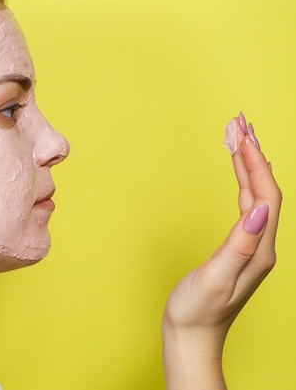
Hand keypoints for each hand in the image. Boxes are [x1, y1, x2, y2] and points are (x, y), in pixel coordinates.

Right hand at [162, 114, 281, 389]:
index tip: (239, 132)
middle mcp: (261, 244)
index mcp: (259, 249)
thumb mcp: (217, 278)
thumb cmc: (198, 311)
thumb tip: (261, 207)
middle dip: (251, 152)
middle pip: (264, 188)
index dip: (253, 161)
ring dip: (246, 162)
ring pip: (255, 194)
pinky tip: (235, 171)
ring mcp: (250, 245)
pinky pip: (244, 204)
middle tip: (237, 121)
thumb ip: (240, 243)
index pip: (265, 194)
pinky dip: (239, 181)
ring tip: (234, 135)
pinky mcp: (238, 247)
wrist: (191, 336)